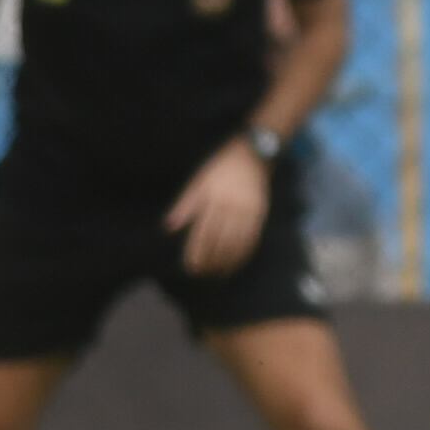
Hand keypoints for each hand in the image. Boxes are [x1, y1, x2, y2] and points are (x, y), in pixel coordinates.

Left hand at [164, 139, 271, 277]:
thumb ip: (185, 205)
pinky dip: (244, 255)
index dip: (196, 252)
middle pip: (220, 241)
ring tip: (218, 275)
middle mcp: (232, 207)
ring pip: (237, 244)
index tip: (190, 267)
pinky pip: (253, 239)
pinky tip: (237, 264)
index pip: (203, 232)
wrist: (253, 155)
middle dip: (211, 261)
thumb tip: (169, 228)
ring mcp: (248, 211)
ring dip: (227, 262)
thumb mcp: (198, 181)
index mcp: (213, 198)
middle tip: (202, 275)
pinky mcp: (260, 214)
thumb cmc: (220, 167)